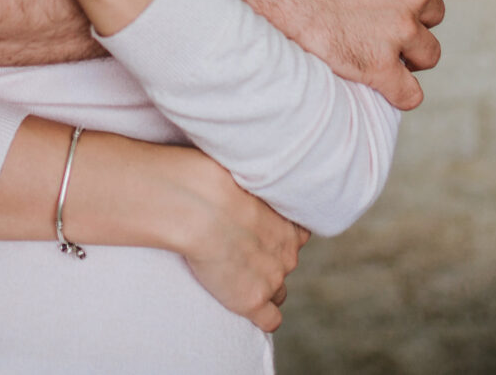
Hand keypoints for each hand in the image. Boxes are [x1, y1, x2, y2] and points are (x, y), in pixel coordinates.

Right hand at [160, 146, 308, 331]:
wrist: (199, 205)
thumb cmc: (210, 180)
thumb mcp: (240, 175)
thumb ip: (248, 190)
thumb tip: (235, 181)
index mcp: (289, 221)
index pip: (295, 237)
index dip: (275, 238)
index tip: (254, 234)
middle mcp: (288, 252)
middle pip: (285, 265)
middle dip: (266, 262)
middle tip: (236, 252)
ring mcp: (273, 278)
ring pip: (278, 292)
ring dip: (262, 288)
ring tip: (234, 278)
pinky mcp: (253, 300)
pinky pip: (270, 320)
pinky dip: (260, 316)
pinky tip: (242, 305)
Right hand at [163, 0, 443, 109]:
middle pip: (432, 12)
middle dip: (411, 13)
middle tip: (378, 14)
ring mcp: (396, 32)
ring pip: (427, 52)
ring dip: (412, 52)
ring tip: (384, 48)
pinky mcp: (374, 66)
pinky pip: (408, 93)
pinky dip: (401, 91)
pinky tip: (385, 83)